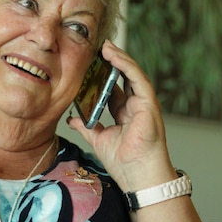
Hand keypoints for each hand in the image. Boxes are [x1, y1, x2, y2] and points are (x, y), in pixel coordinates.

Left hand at [67, 41, 176, 190]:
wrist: (138, 176)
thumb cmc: (124, 163)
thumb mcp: (98, 139)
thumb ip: (86, 127)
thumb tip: (72, 118)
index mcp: (125, 114)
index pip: (113, 88)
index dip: (102, 75)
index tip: (90, 63)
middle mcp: (135, 106)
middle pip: (124, 77)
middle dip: (111, 61)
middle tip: (97, 48)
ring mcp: (143, 104)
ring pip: (132, 74)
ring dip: (119, 58)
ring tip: (105, 46)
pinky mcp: (149, 104)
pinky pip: (138, 79)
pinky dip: (126, 65)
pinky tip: (114, 56)